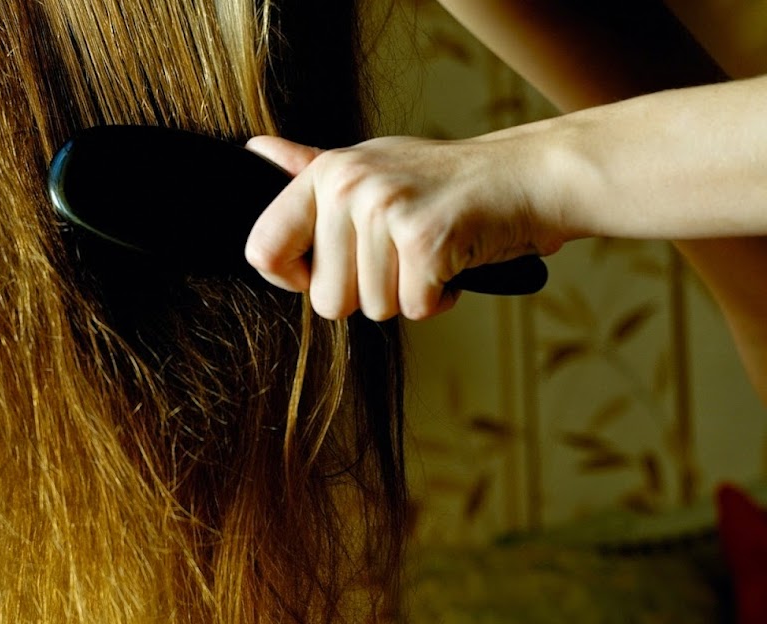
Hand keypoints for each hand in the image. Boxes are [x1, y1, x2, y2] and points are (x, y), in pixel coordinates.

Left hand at [243, 134, 567, 320]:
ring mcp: (386, 212)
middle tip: (401, 253)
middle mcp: (348, 188)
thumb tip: (255, 153)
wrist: (529, 176)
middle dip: (368, 293)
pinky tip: (453, 260)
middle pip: (325, 300)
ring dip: (408, 293)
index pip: (262, 250)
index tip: (326, 271)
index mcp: (326, 173)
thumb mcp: (370, 164)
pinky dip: (441, 297)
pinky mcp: (425, 241)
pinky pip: (413, 308)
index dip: (292, 279)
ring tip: (431, 251)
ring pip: (371, 308)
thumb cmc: (446, 180)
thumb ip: (309, 170)